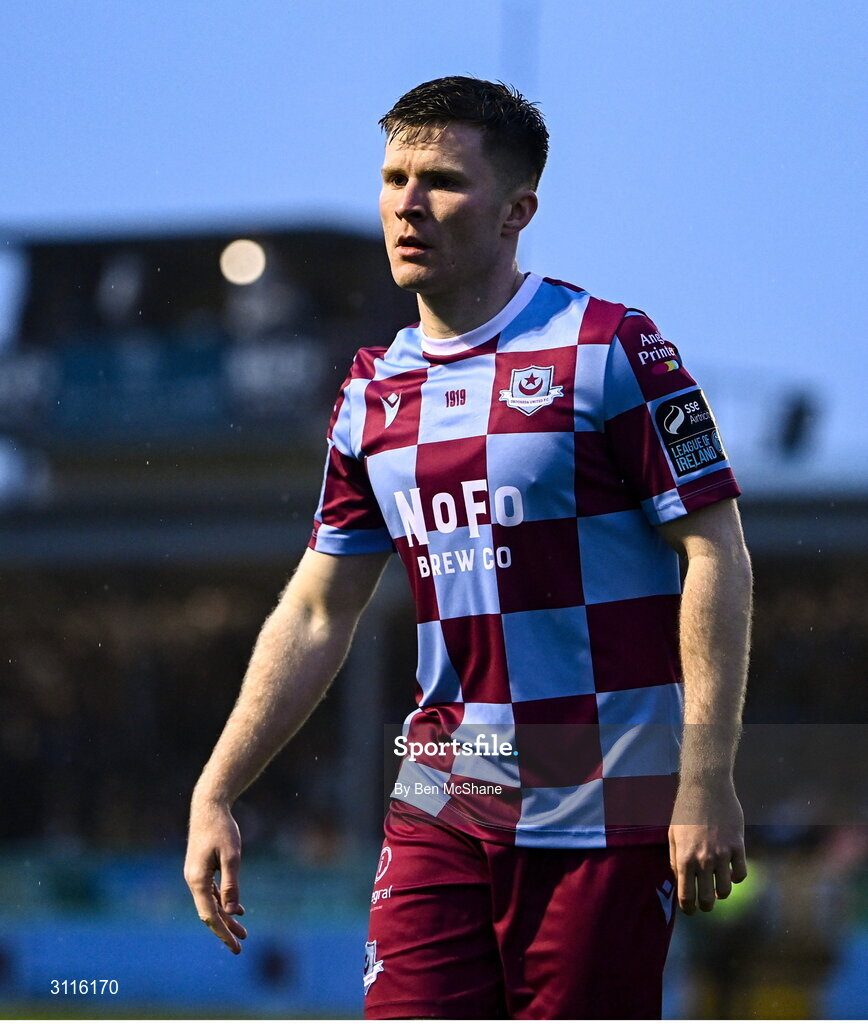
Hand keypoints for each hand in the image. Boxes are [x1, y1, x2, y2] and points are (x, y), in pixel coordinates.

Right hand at [184, 799, 247, 953]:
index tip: (236, 947)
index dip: (223, 933)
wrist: (208, 807)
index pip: (210, 916)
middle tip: (241, 946)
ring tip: (243, 931)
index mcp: (197, 880)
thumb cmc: (221, 828)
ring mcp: (195, 875)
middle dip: (225, 930)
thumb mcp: (231, 855)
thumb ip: (231, 883)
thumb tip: (231, 911)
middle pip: (209, 913)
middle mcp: (193, 881)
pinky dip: (223, 903)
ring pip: (210, 904)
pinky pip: (211, 893)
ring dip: (226, 917)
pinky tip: (236, 909)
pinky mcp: (200, 869)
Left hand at [668, 779, 746, 914]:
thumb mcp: (672, 834)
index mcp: (684, 857)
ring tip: (718, 890)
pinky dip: (737, 878)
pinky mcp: (738, 846)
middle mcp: (703, 859)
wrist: (706, 788)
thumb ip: (675, 859)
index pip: (686, 894)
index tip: (690, 911)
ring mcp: (722, 854)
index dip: (688, 908)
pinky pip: (741, 873)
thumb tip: (680, 880)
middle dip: (706, 906)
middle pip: (707, 898)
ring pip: (726, 889)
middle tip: (705, 904)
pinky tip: (731, 874)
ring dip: (722, 893)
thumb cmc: (685, 811)